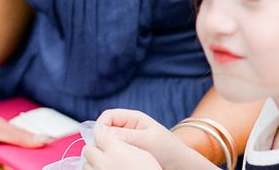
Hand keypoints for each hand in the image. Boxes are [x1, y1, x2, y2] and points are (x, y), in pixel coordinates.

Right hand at [89, 110, 216, 169]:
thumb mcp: (148, 140)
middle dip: (102, 137)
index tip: (98, 138)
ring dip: (108, 147)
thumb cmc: (168, 149)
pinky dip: (113, 154)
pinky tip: (116, 161)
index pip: (109, 115)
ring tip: (111, 156)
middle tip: (103, 150)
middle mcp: (128, 127)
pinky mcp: (129, 151)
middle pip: (106, 127)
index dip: (101, 125)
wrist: (180, 164)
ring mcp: (128, 139)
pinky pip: (116, 150)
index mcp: (133, 118)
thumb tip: (104, 133)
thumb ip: (127, 135)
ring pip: (109, 140)